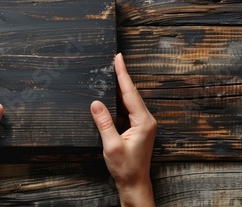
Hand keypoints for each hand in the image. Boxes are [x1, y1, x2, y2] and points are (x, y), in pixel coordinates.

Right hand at [90, 53, 156, 206]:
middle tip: (115, 60)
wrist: (134, 183)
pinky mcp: (139, 128)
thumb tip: (95, 103)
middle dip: (122, 76)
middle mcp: (146, 120)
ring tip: (113, 72)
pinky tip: (113, 94)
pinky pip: (128, 108)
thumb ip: (104, 123)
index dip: (123, 74)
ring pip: (130, 100)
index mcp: (143, 121)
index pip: (130, 92)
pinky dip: (120, 99)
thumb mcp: (112, 145)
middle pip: (132, 93)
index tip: (118, 58)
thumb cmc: (126, 168)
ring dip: (121, 87)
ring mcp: (143, 124)